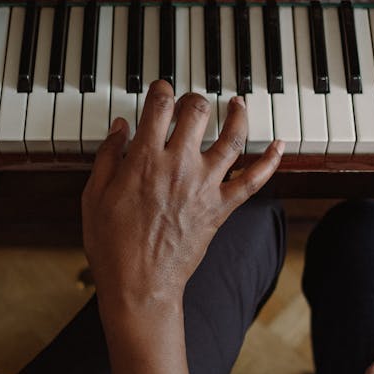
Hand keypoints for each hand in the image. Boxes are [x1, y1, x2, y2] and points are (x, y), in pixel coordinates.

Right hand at [81, 82, 283, 309]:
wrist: (139, 284)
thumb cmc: (112, 244)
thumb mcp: (94, 196)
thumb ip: (108, 156)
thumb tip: (121, 128)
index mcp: (144, 159)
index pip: (159, 105)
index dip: (161, 90)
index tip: (161, 90)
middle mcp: (178, 165)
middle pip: (197, 112)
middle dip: (194, 100)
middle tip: (191, 103)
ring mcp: (204, 185)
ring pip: (232, 138)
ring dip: (238, 115)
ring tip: (238, 104)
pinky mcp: (221, 208)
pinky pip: (253, 181)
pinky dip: (270, 161)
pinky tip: (279, 145)